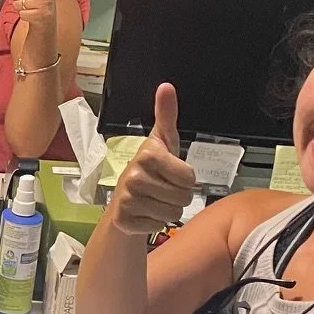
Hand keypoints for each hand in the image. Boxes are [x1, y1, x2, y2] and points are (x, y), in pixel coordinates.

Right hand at [105, 83, 197, 236]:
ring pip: (172, 213)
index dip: (185, 179)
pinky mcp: (124, 220)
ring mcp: (127, 199)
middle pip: (182, 197)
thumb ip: (166, 115)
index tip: (171, 174)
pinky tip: (145, 214)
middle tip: (163, 190)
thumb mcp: (163, 142)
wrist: (124, 199)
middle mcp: (134, 176)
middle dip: (178, 196)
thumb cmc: (151, 170)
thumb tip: (166, 87)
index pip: (189, 177)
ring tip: (154, 201)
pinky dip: (154, 223)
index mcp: (147, 155)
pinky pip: (157, 226)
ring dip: (168, 210)